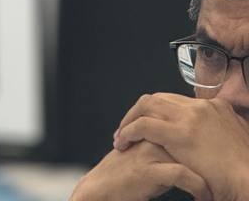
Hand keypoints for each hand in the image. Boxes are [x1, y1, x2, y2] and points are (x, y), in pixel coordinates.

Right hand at [71, 140, 210, 200]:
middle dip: (207, 155)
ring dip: (208, 172)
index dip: (200, 139)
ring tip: (214, 186)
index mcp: (150, 126)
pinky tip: (202, 196)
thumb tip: (190, 140)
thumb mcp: (142, 148)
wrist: (101, 187)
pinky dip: (199, 187)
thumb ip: (161, 137)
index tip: (210, 157)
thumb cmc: (123, 171)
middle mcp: (151, 134)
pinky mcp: (150, 170)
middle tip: (215, 171)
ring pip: (191, 153)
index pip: (183, 122)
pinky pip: (184, 175)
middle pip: (188, 135)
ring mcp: (150, 151)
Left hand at [114, 93, 248, 199]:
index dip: (158, 112)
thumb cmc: (243, 172)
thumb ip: (219, 130)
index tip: (148, 123)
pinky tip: (123, 141)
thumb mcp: (235, 140)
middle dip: (139, 112)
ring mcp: (192, 117)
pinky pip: (144, 125)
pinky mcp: (181, 134)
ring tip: (121, 136)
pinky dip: (129, 131)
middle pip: (159, 99)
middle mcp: (202, 107)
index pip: (176, 100)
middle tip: (128, 128)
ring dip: (129, 119)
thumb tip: (208, 135)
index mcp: (216, 107)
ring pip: (147, 105)